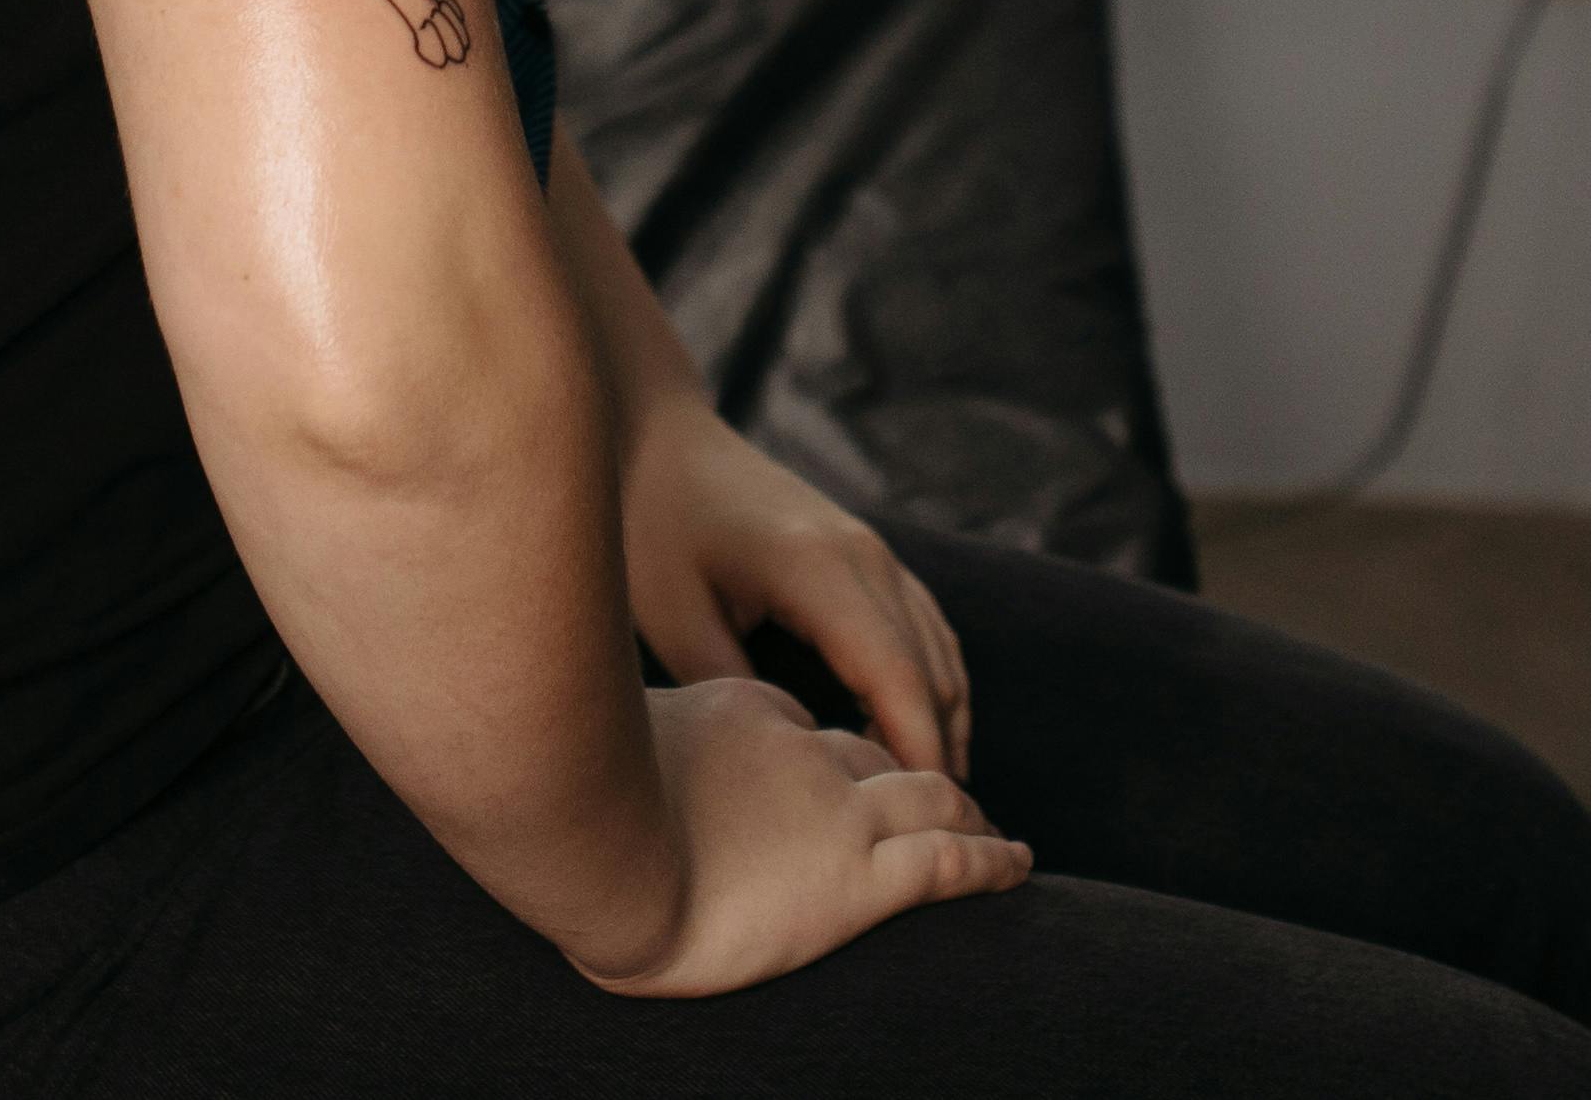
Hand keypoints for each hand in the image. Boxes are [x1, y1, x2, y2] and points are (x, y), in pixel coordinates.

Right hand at [577, 678, 1028, 996]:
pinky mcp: (861, 876)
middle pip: (877, 756)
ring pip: (934, 798)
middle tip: (948, 802)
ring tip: (996, 839)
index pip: (807, 727)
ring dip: (970, 815)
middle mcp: (799, 750)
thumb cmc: (573, 814)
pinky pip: (951, 862)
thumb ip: (629, 743)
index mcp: (740, 714)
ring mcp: (837, 810)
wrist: (597, 860)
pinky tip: (1017, 867)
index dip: (837, 750)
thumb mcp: (598, 749)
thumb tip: (601, 751)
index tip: (844, 770)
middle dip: (914, 773)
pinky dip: (993, 862)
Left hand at [621, 399, 974, 782]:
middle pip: (931, 671)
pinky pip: (924, 629)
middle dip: (939, 754)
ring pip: (939, 652)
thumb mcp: (673, 614)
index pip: (895, 677)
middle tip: (931, 833)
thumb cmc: (653, 522)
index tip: (918, 818)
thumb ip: (733, 686)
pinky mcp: (866, 554)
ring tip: (928, 801)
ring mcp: (873, 551)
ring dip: (942, 723)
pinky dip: (931, 686)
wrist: (657, 435)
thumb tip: (790, 760)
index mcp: (819, 570)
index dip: (915, 752)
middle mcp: (865, 558)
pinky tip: (912, 735)